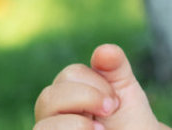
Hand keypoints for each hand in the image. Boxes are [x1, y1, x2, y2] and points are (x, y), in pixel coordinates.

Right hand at [34, 44, 168, 129]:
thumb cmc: (129, 120)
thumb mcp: (126, 90)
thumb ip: (115, 67)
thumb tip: (103, 50)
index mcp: (69, 93)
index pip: (68, 75)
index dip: (95, 83)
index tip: (116, 101)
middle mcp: (53, 114)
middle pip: (48, 96)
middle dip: (85, 99)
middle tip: (110, 110)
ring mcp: (50, 129)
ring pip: (41, 124)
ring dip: (76, 124)